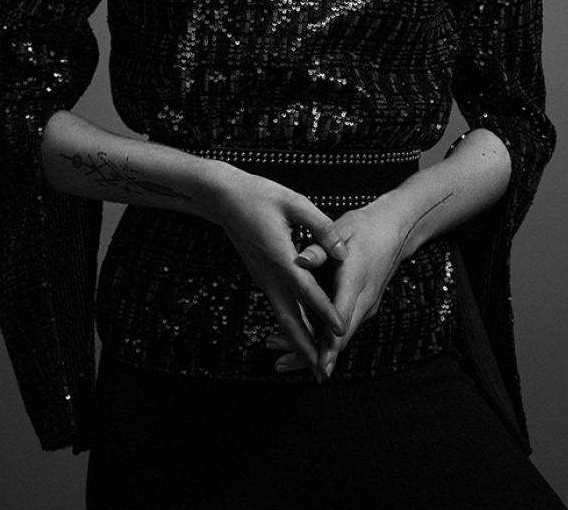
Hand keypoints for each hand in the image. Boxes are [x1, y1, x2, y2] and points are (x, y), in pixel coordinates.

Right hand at [212, 167, 349, 379]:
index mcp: (281, 257)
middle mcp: (270, 275)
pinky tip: (302, 332)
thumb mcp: (295, 202)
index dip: (326, 312)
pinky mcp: (260, 276)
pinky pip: (278, 306)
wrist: (224, 198)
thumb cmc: (260, 195)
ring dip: (298, 341)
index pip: (308, 292)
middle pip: (290, 320)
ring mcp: (263, 278)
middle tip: (321, 372)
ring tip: (313, 362)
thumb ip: (321, 227)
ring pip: (282, 317)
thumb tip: (342, 252)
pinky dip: (290, 324)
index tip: (342, 331)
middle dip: (306, 348)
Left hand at [266, 198, 409, 379]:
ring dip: (313, 350)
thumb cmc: (365, 228)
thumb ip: (319, 249)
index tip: (319, 365)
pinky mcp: (362, 307)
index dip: (330, 343)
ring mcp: (366, 306)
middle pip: (340, 338)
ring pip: (340, 338)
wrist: (394, 230)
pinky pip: (342, 329)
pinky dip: (322, 339)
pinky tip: (298, 342)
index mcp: (357, 280)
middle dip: (313, 356)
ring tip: (280, 359)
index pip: (343, 318)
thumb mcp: (342, 230)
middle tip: (281, 365)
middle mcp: (365, 299)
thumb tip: (299, 261)